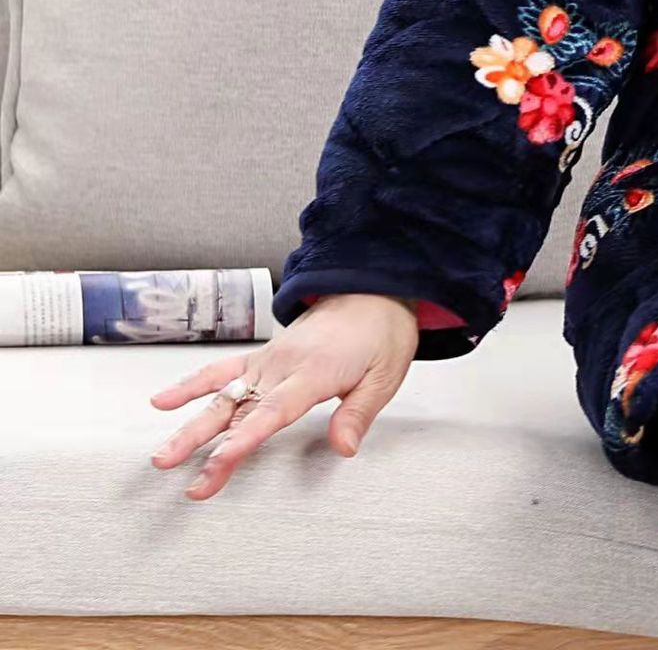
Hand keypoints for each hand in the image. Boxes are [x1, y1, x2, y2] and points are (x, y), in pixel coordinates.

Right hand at [147, 293, 420, 499]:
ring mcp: (268, 360)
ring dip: (191, 426)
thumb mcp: (386, 373)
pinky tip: (162, 401)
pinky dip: (191, 384)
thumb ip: (359, 412)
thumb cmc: (381, 333)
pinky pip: (221, 369)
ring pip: (224, 396)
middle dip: (210, 447)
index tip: (220, 462)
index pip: (275, 411)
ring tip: (162, 456)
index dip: (247, 438)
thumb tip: (343, 448)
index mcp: (315, 371)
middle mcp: (284, 365)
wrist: (372, 288)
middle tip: (187, 480)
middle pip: (242, 411)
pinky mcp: (262, 356)